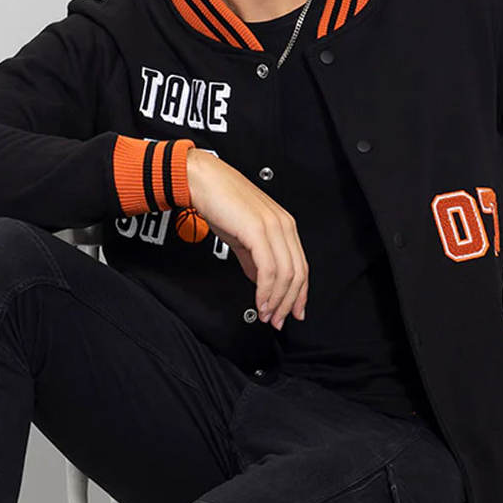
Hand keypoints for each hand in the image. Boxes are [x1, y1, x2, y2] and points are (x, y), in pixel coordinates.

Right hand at [187, 148, 307, 328]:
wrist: (202, 181)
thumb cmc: (220, 202)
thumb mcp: (243, 235)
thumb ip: (254, 259)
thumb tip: (260, 280)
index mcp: (284, 225)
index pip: (301, 266)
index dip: (299, 294)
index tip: (293, 312)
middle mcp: (284, 225)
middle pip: (297, 274)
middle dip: (289, 303)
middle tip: (279, 321)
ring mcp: (273, 227)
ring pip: (285, 275)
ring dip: (277, 301)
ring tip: (268, 316)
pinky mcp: (258, 231)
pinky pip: (268, 270)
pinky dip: (266, 292)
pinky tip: (260, 303)